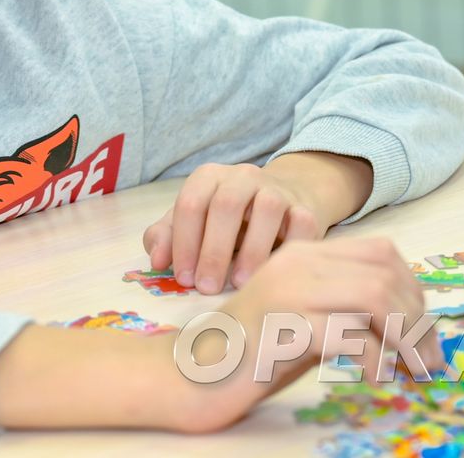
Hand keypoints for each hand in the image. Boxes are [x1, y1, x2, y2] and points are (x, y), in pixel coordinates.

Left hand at [143, 156, 368, 294]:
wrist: (284, 200)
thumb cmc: (229, 220)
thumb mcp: (194, 223)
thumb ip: (167, 237)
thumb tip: (157, 261)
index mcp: (209, 177)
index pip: (191, 204)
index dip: (183, 242)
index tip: (183, 278)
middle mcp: (243, 176)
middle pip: (226, 205)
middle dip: (213, 249)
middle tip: (206, 287)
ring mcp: (277, 189)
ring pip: (267, 209)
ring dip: (252, 250)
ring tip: (240, 283)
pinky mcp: (306, 208)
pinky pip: (301, 224)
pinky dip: (289, 249)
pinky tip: (275, 273)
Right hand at [164, 237, 440, 432]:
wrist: (190, 374)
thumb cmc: (252, 355)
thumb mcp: (308, 321)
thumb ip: (347, 310)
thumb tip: (409, 325)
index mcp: (305, 254)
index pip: (383, 251)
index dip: (415, 290)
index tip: (424, 332)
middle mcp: (298, 263)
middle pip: (386, 273)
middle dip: (420, 320)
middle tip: (430, 361)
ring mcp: (288, 291)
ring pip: (375, 296)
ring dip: (406, 338)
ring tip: (413, 371)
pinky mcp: (282, 327)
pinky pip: (349, 334)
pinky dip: (375, 359)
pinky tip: (377, 379)